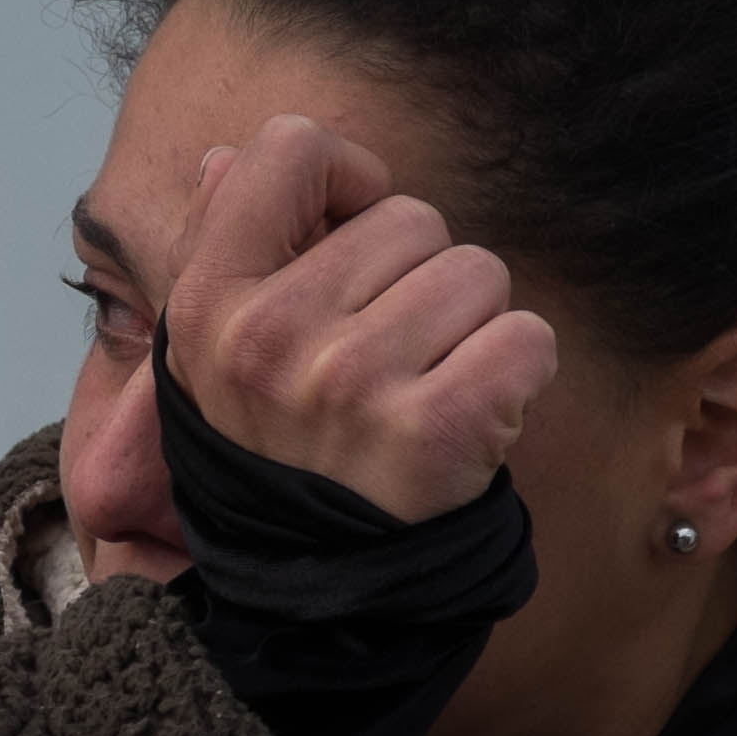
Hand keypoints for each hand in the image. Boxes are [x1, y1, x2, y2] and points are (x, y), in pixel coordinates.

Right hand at [157, 116, 560, 523]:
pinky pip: (528, 337)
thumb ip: (224, 242)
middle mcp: (270, 338)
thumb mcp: (215, 348)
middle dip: (420, 276)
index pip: (289, 150)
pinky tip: (476, 412)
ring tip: (427, 386)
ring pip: (478, 273)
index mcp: (209, 303)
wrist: (312, 586)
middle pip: (412, 218)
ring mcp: (351, 386)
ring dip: (473, 326)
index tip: (350, 235)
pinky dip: (520, 370)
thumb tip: (230, 157)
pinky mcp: (435, 432)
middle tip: (391, 355)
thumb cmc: (279, 446)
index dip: (345, 179)